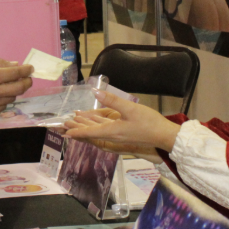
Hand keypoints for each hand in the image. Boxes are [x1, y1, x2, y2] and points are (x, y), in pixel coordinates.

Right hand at [0, 59, 32, 118]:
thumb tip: (15, 65)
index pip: (15, 74)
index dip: (25, 70)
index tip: (30, 68)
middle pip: (19, 88)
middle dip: (27, 82)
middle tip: (28, 78)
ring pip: (12, 98)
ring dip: (14, 91)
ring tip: (8, 86)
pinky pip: (2, 106)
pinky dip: (3, 100)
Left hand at [62, 90, 181, 151]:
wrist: (165, 136)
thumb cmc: (149, 123)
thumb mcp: (130, 109)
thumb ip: (112, 100)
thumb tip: (95, 92)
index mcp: (112, 131)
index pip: (90, 132)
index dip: (77, 130)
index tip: (64, 131)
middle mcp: (113, 135)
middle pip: (91, 131)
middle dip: (77, 127)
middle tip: (63, 124)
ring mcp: (119, 135)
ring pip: (98, 129)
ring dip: (86, 125)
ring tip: (75, 120)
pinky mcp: (124, 133)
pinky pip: (106, 128)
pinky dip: (97, 124)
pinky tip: (95, 119)